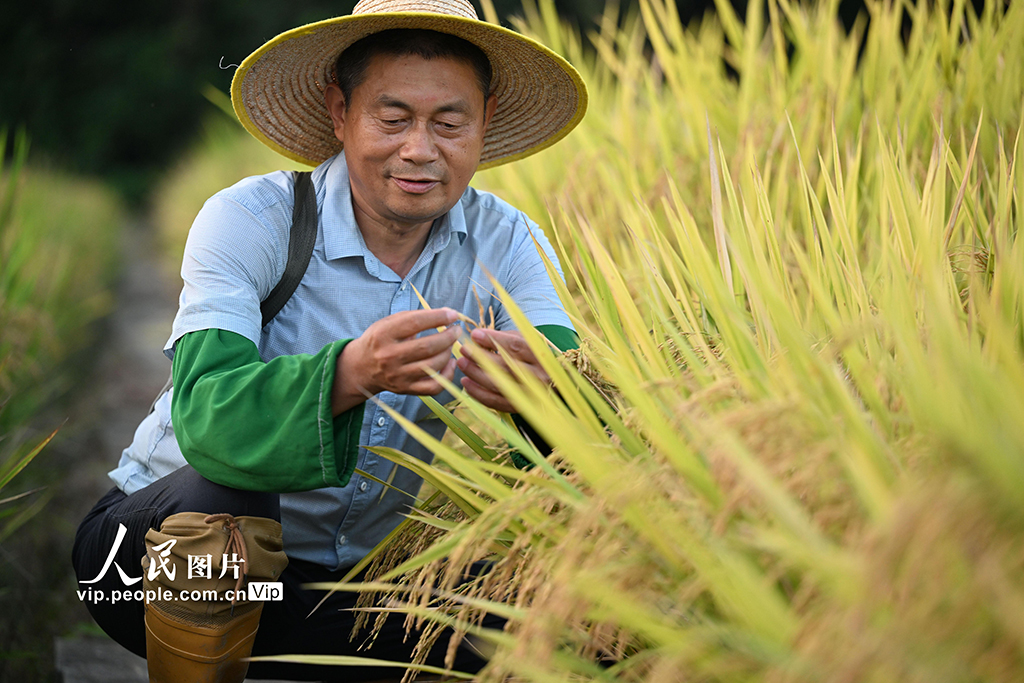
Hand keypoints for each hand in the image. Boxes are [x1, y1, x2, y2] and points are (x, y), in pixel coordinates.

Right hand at [332, 308, 460, 414]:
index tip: (452, 314)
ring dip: (448, 353)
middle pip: (428, 346)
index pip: (416, 322)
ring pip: (433, 366)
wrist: (361, 367)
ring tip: (451, 344)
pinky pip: (434, 387)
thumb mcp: (388, 323)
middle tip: (456, 330)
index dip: (438, 317)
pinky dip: (447, 375)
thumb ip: (414, 317)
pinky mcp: (406, 389)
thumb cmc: (380, 340)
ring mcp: (398, 375)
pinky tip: (450, 363)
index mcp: (384, 334)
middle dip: (448, 336)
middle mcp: (389, 356)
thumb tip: (446, 314)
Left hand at [457, 328, 549, 412]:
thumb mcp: (528, 341)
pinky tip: (466, 384)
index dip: (494, 340)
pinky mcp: (520, 407)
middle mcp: (537, 376)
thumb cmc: (535, 357)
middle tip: (463, 349)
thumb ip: (506, 337)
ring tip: (461, 363)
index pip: (515, 346)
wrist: (556, 384)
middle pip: (505, 367)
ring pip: (498, 385)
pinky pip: (496, 402)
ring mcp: (529, 394)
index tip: (475, 335)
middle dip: (480, 357)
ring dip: (476, 374)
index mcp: (541, 356)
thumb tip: (479, 337)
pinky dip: (478, 394)